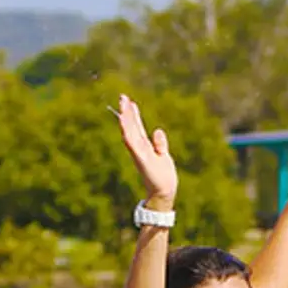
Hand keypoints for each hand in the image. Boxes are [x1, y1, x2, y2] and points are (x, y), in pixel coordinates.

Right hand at [115, 94, 177, 209]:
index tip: (130, 101)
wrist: (164, 191)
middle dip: (127, 112)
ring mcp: (138, 152)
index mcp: (144, 146)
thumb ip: (160, 143)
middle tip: (122, 96)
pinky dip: (127, 131)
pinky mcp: (141, 158)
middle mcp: (139, 148)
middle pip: (132, 126)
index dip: (133, 114)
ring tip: (123, 105)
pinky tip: (124, 121)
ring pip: (130, 131)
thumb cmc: (163, 176)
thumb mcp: (163, 155)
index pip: (137, 127)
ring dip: (126, 118)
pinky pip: (132, 142)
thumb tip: (157, 130)